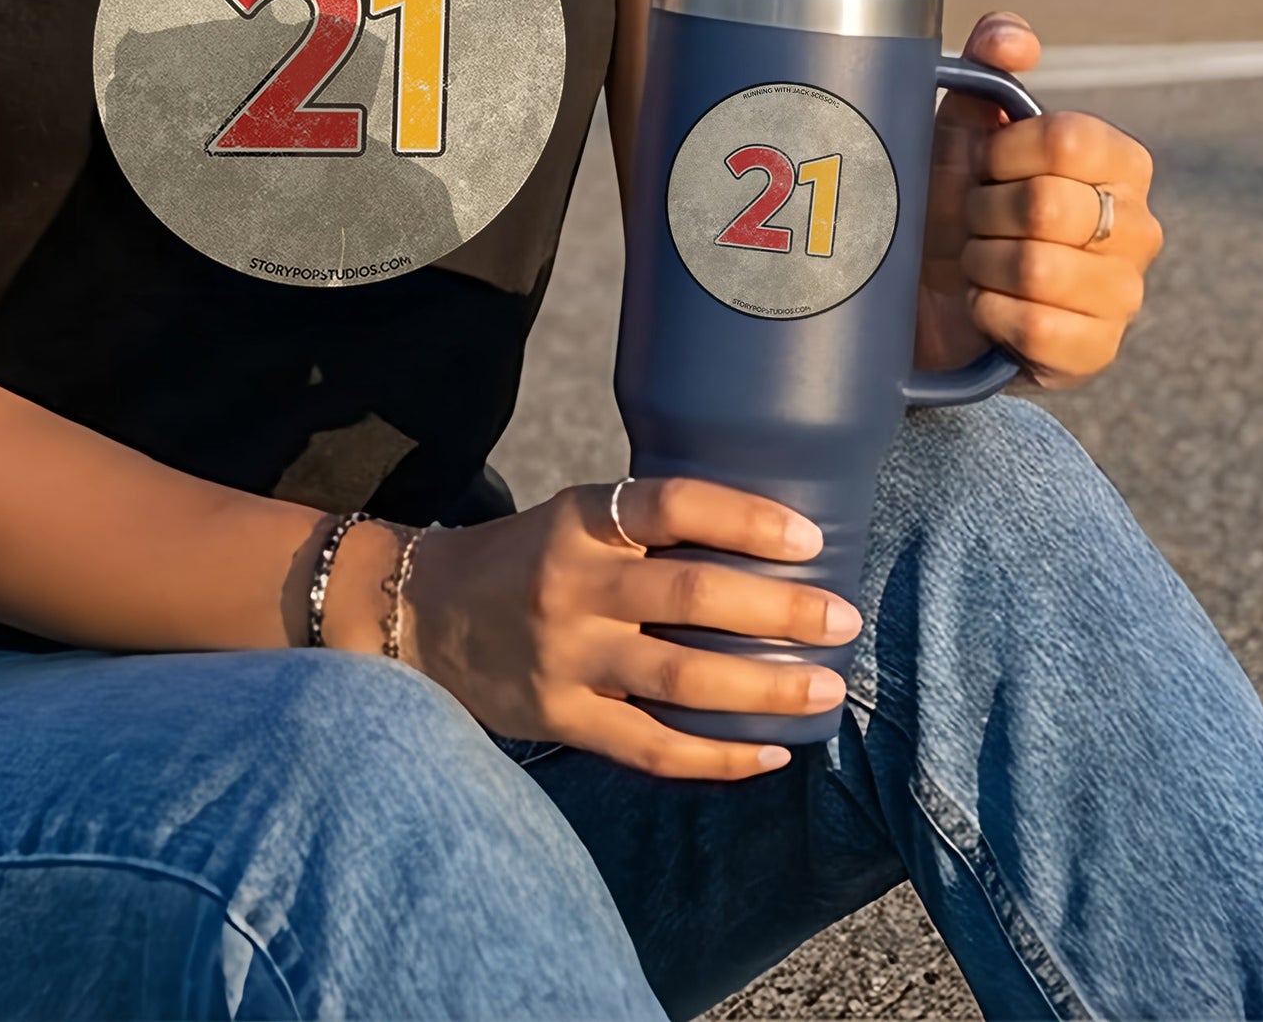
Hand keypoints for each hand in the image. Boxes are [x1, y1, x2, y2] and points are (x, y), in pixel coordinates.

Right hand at [379, 477, 859, 780]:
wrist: (420, 615)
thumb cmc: (524, 561)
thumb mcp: (573, 521)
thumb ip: (646, 531)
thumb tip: (767, 544)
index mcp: (580, 519)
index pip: (672, 504)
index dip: (746, 519)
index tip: (810, 538)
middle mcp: (573, 584)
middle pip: (692, 597)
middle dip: (780, 612)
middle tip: (842, 619)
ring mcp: (565, 657)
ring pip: (683, 681)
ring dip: (765, 689)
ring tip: (825, 688)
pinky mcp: (560, 718)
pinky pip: (652, 748)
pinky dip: (717, 757)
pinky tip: (768, 754)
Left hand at [918, 12, 1161, 388]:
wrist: (926, 297)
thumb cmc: (951, 199)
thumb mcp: (962, 126)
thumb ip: (989, 63)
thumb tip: (1017, 40)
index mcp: (1120, 161)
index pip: (1069, 138)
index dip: (1004, 150)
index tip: (980, 164)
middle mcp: (1139, 226)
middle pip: (1048, 205)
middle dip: (982, 212)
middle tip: (969, 220)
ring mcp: (1125, 295)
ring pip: (1038, 268)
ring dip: (982, 264)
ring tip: (976, 262)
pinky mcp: (1098, 353)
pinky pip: (1038, 328)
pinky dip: (991, 314)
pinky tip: (986, 307)